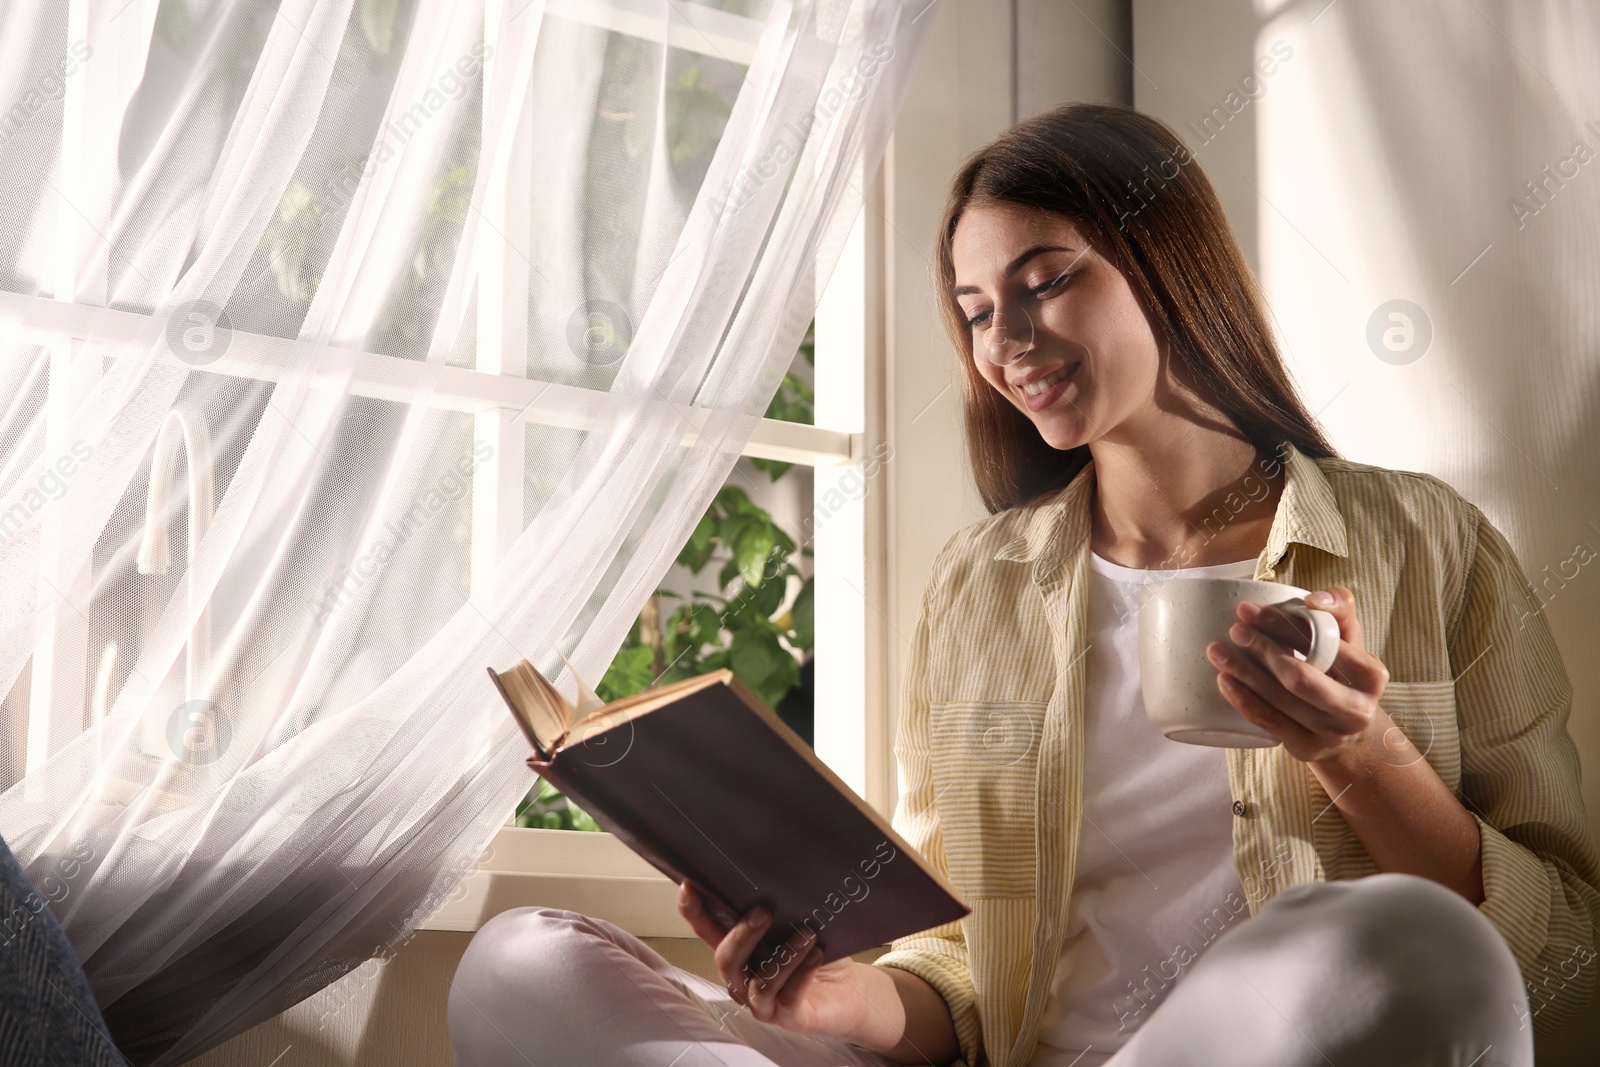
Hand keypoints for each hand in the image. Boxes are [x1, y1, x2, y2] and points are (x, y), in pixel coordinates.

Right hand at [676, 880, 870, 1037]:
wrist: (851, 992)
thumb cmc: (818, 956)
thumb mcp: (796, 926)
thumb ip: (779, 911)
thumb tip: (773, 878)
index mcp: (741, 953)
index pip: (709, 932)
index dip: (694, 912)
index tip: (688, 888)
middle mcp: (744, 979)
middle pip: (726, 960)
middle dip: (741, 934)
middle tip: (763, 912)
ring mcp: (763, 1002)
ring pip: (758, 982)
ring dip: (782, 956)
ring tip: (805, 935)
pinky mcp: (787, 1017)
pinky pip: (787, 997)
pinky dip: (801, 974)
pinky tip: (816, 956)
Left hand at [1204, 585, 1390, 763]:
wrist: (1352, 731)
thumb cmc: (1344, 673)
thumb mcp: (1351, 641)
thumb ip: (1339, 609)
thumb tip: (1312, 599)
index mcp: (1371, 676)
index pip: (1324, 645)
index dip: (1283, 625)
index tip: (1250, 610)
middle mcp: (1356, 709)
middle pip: (1300, 677)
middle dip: (1263, 650)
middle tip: (1235, 630)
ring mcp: (1330, 733)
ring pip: (1279, 699)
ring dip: (1243, 672)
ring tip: (1216, 650)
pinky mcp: (1306, 747)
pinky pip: (1268, 721)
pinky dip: (1243, 699)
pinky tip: (1224, 679)